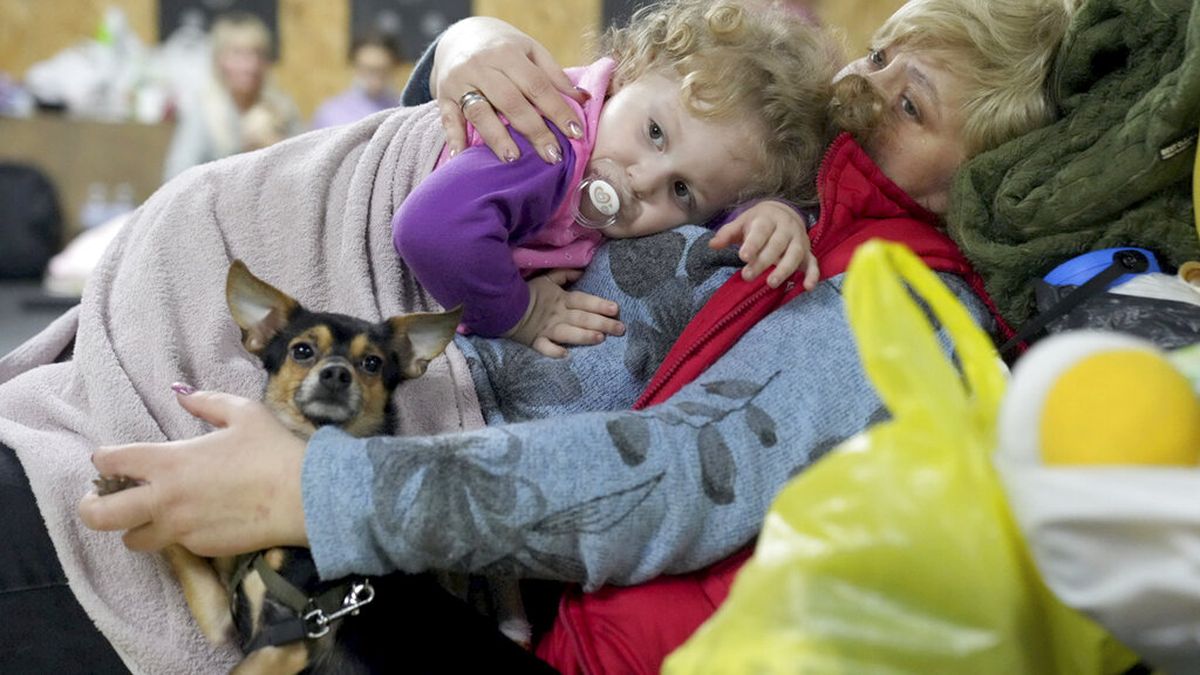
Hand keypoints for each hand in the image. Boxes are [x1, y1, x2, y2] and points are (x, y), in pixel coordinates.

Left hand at [78, 388, 307, 555]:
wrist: (305, 497)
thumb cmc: (274, 450)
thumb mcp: (244, 413)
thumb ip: (206, 401)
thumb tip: (181, 393)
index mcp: (169, 462)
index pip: (111, 462)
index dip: (104, 459)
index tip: (110, 459)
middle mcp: (164, 499)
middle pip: (100, 516)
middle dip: (92, 506)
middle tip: (100, 499)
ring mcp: (180, 529)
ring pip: (132, 540)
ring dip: (134, 527)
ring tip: (149, 516)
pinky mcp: (200, 549)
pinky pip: (174, 545)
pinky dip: (175, 535)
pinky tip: (196, 521)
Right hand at [433, 17, 585, 163]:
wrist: (459, 37)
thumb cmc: (503, 50)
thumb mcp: (530, 52)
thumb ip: (554, 76)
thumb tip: (583, 99)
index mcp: (507, 53)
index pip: (537, 85)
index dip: (557, 110)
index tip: (575, 133)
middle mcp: (482, 66)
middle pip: (511, 101)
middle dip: (534, 130)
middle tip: (552, 155)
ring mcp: (459, 81)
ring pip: (479, 111)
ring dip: (496, 137)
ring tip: (513, 159)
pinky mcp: (443, 96)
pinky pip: (448, 119)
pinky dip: (455, 138)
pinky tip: (463, 157)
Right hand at [504, 269, 624, 357]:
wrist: (503, 303)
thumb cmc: (528, 292)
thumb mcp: (547, 279)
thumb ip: (565, 274)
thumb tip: (582, 270)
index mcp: (561, 299)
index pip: (584, 300)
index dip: (599, 304)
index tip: (616, 309)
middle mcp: (557, 314)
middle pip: (582, 318)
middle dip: (602, 323)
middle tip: (620, 329)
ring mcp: (546, 328)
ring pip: (568, 332)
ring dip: (583, 335)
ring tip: (600, 338)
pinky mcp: (535, 340)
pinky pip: (544, 346)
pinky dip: (553, 350)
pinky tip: (565, 355)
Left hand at [710, 200, 819, 289]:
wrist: (784, 214)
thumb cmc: (758, 223)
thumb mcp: (741, 223)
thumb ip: (727, 234)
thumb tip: (712, 244)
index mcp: (768, 219)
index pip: (761, 231)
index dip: (753, 244)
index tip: (743, 256)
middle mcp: (786, 229)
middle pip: (776, 245)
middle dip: (762, 261)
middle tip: (747, 276)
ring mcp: (799, 241)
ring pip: (794, 255)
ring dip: (784, 269)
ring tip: (771, 283)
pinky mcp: (808, 253)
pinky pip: (813, 264)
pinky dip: (812, 275)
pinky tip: (807, 287)